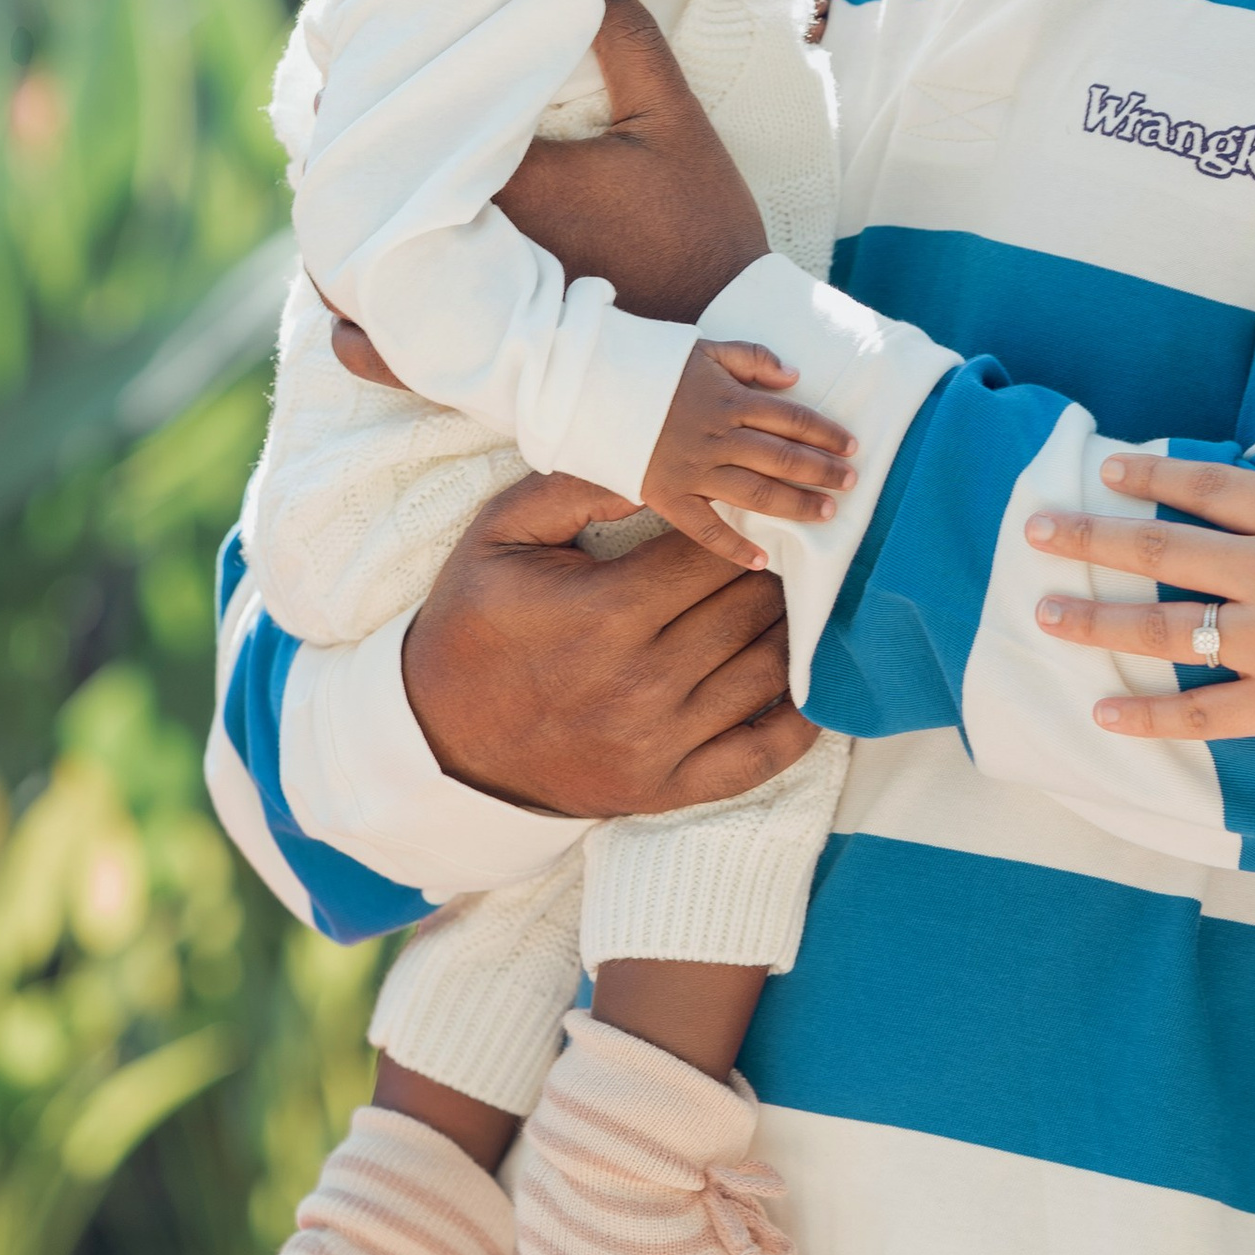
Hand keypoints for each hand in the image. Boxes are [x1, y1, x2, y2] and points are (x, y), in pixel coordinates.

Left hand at [325, 0, 770, 383]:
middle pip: (378, 197)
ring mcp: (472, 313)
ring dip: (345, 231)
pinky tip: (347, 286)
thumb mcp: (672, 119)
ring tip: (337, 184)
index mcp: (518, 185)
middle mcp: (478, 253)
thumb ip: (629, 41)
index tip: (361, 57)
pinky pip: (387, 352)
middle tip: (336, 109)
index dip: (383, 93)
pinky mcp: (477, 357)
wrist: (723, 332)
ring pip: (366, 274)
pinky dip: (357, 320)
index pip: (419, 129)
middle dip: (351, 153)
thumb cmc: (699, 224)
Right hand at [403, 467, 816, 816]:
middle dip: (770, 576)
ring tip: (791, 606)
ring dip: (789, 632)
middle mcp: (643, 681)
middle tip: (781, 559)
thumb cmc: (475, 626)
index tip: (749, 520)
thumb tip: (655, 467)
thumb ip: (573, 487)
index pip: (715, 555)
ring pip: (768, 670)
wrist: (442, 741)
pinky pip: (763, 755)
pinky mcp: (670, 787)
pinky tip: (812, 687)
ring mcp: (660, 742)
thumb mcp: (499, 538)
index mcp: (606, 612)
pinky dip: (801, 722)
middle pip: (751, 608)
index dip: (742, 530)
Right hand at [642, 340, 857, 561]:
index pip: (792, 419)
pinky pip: (706, 529)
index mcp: (730, 400)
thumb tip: (795, 377)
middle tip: (851, 483)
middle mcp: (718, 437)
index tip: (852, 446)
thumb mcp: (706, 348)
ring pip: (756, 493)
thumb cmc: (652, 368)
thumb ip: (753, 359)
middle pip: (783, 458)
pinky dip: (734, 548)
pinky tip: (763, 561)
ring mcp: (694, 470)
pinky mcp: (668, 496)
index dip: (827, 433)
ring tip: (826, 514)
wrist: (591, 387)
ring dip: (795, 505)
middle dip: (822, 471)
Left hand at [1025, 418, 1254, 780]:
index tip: (1108, 468)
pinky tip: (1103, 714)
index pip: (1215, 487)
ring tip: (1044, 616)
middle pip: (1164, 550)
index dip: (1155, 475)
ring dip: (1098, 621)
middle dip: (1091, 537)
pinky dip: (1148, 716)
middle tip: (1036, 530)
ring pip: (1165, 628)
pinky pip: (1201, 712)